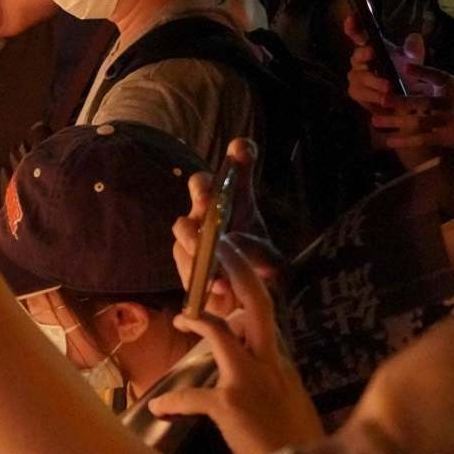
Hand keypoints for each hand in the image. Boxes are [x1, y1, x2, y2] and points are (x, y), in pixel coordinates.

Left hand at [148, 236, 323, 453]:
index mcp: (280, 364)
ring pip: (221, 335)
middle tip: (217, 248)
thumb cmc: (293, 446)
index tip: (231, 257)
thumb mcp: (288, 402)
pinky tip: (160, 409)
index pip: (265, 315)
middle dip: (236, 272)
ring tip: (182, 320)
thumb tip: (251, 353)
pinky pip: (192, 396)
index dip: (248, 283)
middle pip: (257, 305)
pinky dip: (173, 401)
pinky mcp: (231, 407)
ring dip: (199, 322)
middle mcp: (270, 366)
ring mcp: (250, 383)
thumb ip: (268, 374)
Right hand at [171, 138, 276, 318]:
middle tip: (208, 201)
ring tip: (204, 251)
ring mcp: (192, 234)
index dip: (239, 155)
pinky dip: (198, 273)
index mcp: (237, 202)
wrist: (241, 303)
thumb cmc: (255, 270)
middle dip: (202, 190)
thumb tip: (232, 243)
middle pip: (200, 186)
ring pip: (183, 226)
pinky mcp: (183, 260)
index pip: (237, 171)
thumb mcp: (270, 262)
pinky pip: (183, 261)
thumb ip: (258, 251)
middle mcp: (210, 212)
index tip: (241, 150)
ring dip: (193, 237)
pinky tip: (215, 285)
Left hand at [343, 21, 453, 151]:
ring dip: (396, 122)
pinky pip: (422, 139)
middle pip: (423, 102)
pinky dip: (406, 141)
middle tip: (381, 98)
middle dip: (401, 101)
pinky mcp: (445, 138)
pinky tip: (389, 141)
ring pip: (418, 122)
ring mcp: (446, 122)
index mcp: (452, 86)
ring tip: (375, 121)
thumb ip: (433, 77)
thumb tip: (407, 66)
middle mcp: (448, 103)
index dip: (421, 71)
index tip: (404, 67)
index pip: (437, 76)